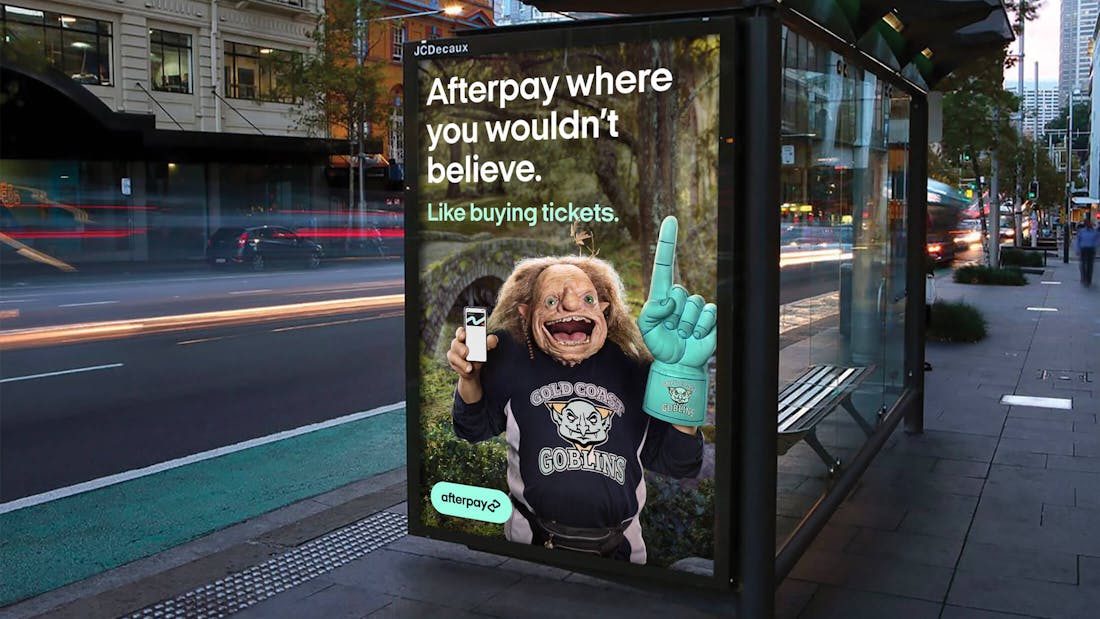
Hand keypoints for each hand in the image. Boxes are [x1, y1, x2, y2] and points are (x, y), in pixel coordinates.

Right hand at [447, 327, 498, 403]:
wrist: (475, 369)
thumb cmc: (480, 354)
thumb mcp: (487, 348)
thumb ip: (490, 342)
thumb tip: (493, 338)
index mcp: (465, 335)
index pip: (461, 331)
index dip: (461, 332)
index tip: (464, 335)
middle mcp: (457, 342)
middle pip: (455, 343)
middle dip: (460, 348)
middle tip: (466, 352)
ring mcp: (453, 352)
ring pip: (453, 355)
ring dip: (461, 362)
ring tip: (470, 367)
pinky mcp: (452, 361)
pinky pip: (455, 364)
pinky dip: (462, 367)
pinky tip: (468, 370)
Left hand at [638, 217, 717, 364]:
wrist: (678, 363)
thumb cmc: (660, 343)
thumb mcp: (646, 327)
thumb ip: (651, 311)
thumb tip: (669, 301)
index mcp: (663, 294)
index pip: (664, 263)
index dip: (668, 241)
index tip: (671, 220)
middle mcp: (680, 296)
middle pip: (679, 292)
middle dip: (673, 315)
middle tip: (672, 328)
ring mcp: (696, 306)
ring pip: (693, 305)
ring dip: (686, 324)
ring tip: (682, 334)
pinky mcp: (710, 315)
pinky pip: (708, 313)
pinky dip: (700, 327)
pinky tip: (695, 335)